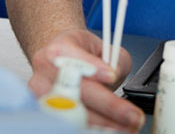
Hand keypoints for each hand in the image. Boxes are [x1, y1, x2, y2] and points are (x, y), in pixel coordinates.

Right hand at [28, 28, 143, 130]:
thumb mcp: (105, 48)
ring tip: (126, 129)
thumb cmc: (82, 53)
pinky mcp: (43, 111)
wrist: (59, 59)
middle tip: (133, 116)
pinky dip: (91, 129)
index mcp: (60, 49)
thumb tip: (115, 76)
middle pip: (75, 92)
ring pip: (70, 113)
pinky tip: (110, 131)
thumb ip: (115, 62)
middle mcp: (45, 70)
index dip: (92, 68)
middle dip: (108, 106)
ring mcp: (40, 93)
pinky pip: (67, 123)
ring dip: (102, 124)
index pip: (74, 59)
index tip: (112, 76)